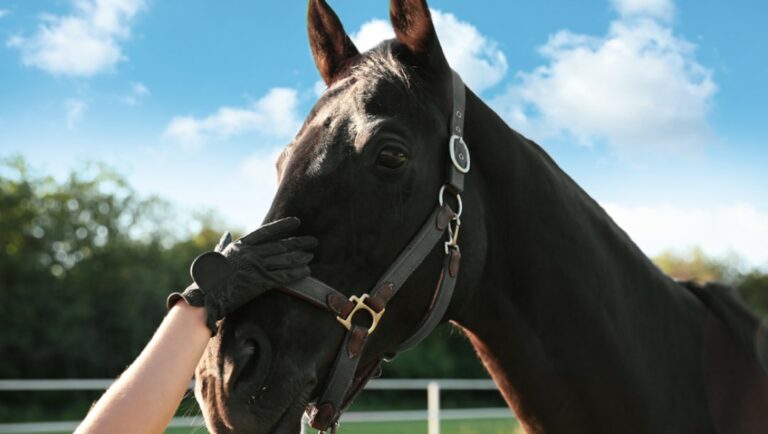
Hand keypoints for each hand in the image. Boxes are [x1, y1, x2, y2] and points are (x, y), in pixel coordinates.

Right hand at [167, 217, 316, 334]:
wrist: (206, 295)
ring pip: (283, 260)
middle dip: (298, 243)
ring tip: (311, 256)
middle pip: (280, 246)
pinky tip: (305, 271)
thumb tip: (228, 234)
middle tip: (313, 241)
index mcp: (241, 245)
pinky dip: (295, 273)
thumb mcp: (216, 256)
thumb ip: (224, 244)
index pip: (266, 232)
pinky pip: (282, 276)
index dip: (283, 226)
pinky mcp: (259, 282)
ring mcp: (256, 267)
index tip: (297, 222)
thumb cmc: (208, 277)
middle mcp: (251, 254)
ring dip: (299, 257)